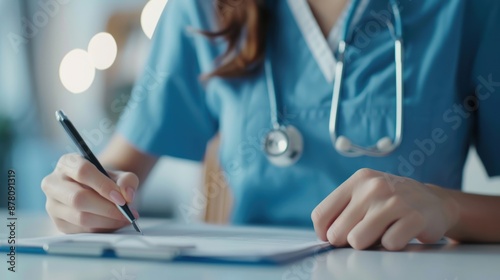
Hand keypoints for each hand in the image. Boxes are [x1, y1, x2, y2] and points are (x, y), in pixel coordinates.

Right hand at [41, 153, 139, 232]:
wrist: (96, 192)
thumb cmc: (105, 181)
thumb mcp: (119, 175)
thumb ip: (127, 180)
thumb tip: (127, 195)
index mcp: (67, 163)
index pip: (82, 172)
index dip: (104, 186)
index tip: (121, 199)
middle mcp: (53, 183)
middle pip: (78, 198)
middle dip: (106, 208)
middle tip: (126, 213)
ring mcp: (53, 205)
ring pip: (79, 217)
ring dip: (107, 221)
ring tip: (124, 219)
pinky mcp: (59, 224)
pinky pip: (81, 230)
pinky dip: (101, 229)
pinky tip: (113, 224)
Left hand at [311, 168, 458, 249]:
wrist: (434, 201)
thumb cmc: (391, 202)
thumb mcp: (364, 195)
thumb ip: (342, 210)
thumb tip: (325, 236)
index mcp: (358, 181)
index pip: (321, 214)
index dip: (324, 233)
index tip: (335, 237)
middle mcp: (374, 187)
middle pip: (337, 233)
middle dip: (348, 241)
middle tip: (366, 233)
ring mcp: (395, 201)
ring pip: (357, 241)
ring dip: (369, 244)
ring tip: (382, 232)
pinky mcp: (414, 217)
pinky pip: (387, 245)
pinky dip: (392, 245)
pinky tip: (400, 232)